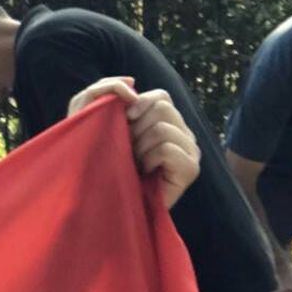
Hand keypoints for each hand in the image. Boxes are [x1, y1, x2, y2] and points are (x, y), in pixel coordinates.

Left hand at [68, 78, 199, 208]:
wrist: (106, 208)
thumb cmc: (103, 167)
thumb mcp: (99, 125)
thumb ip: (109, 96)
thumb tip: (130, 83)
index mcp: (168, 122)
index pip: (160, 96)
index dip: (135, 108)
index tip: (123, 129)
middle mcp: (184, 133)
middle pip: (162, 107)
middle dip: (135, 130)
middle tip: (129, 153)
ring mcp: (191, 151)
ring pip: (162, 128)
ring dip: (139, 148)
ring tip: (136, 165)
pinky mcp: (191, 169)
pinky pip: (166, 148)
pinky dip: (149, 160)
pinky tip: (145, 174)